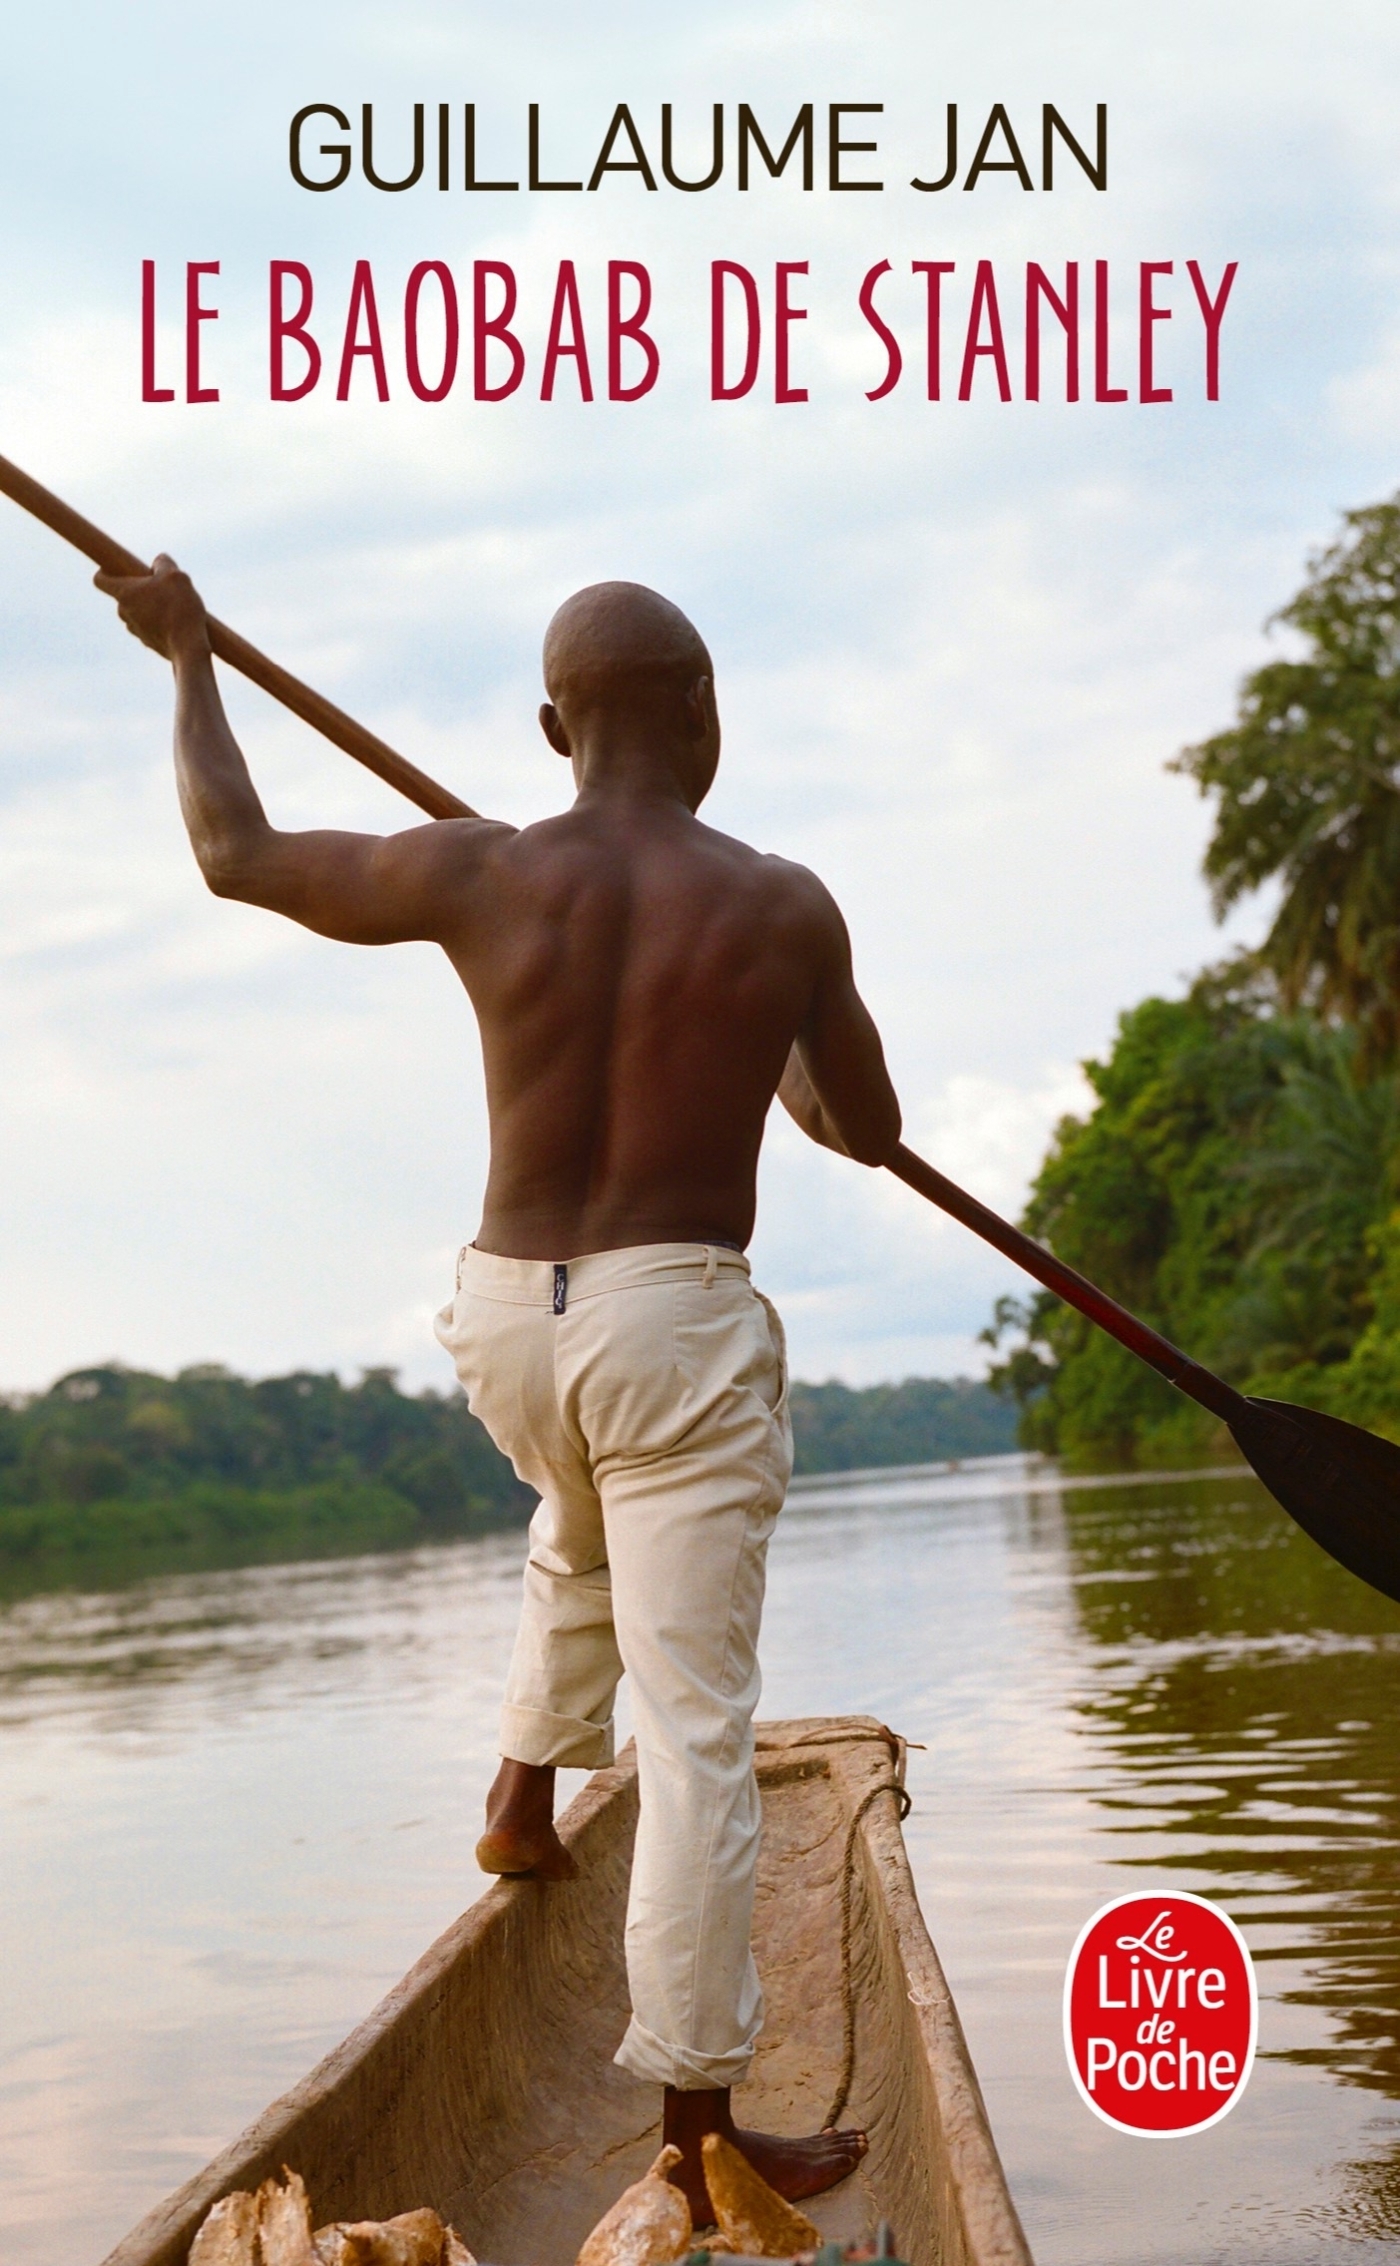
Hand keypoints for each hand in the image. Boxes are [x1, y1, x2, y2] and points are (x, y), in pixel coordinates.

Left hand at [93, 552, 209, 662]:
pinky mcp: (149, 644)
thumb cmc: (179, 608)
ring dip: (150, 608)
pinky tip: (178, 623)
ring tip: (174, 606)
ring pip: (138, 613)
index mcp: (125, 593)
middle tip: (159, 588)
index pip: (100, 580)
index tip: (113, 569)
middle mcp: (124, 612)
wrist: (188, 648)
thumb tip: (159, 561)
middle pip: (123, 597)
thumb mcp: (175, 575)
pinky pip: (150, 628)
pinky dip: (159, 624)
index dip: (104, 572)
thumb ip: (164, 563)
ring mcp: (136, 630)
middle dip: (138, 590)